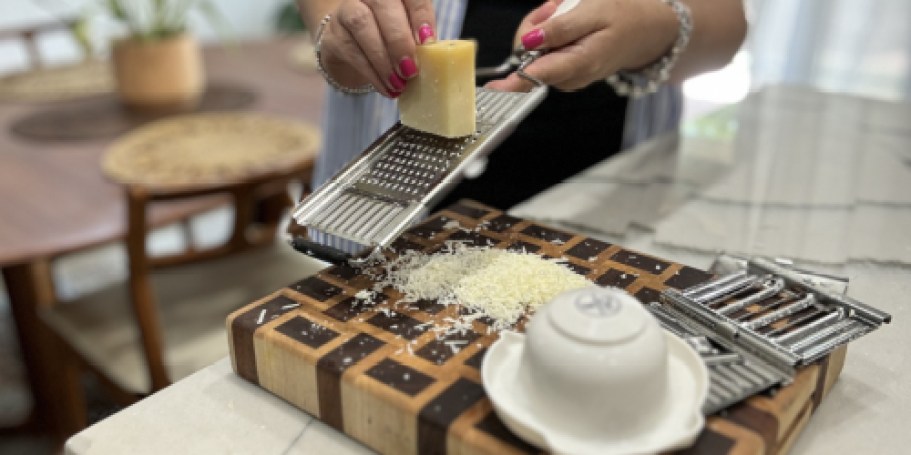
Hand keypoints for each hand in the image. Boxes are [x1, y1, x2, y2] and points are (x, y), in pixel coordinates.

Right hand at [319, 0, 435, 96]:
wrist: (351, 49)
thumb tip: (432, 57)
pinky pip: (351, 51)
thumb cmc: (387, 40)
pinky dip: (371, 73)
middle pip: (382, 4)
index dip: (420, 16)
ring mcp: (347, 10)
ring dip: (383, 58)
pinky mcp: (333, 35)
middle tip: (411, 69)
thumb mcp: (407, 36)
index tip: (428, 41)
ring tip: (398, 82)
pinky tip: (386, 87)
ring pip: (362, 25)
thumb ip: (419, 40)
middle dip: (399, 39)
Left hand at [486, 0, 678, 91]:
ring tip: (566, 11)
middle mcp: (567, 76)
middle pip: (528, 56)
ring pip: (533, 51)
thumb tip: (528, 42)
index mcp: (577, 64)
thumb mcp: (594, 13)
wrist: (647, 31)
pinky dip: (550, 32)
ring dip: (543, 26)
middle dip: (535, 27)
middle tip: (556, 8)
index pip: (535, 76)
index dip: (510, 81)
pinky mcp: (563, 68)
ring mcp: (564, 75)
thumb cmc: (625, 19)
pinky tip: (567, 21)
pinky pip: (544, 50)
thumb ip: (560, 28)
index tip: (492, 88)